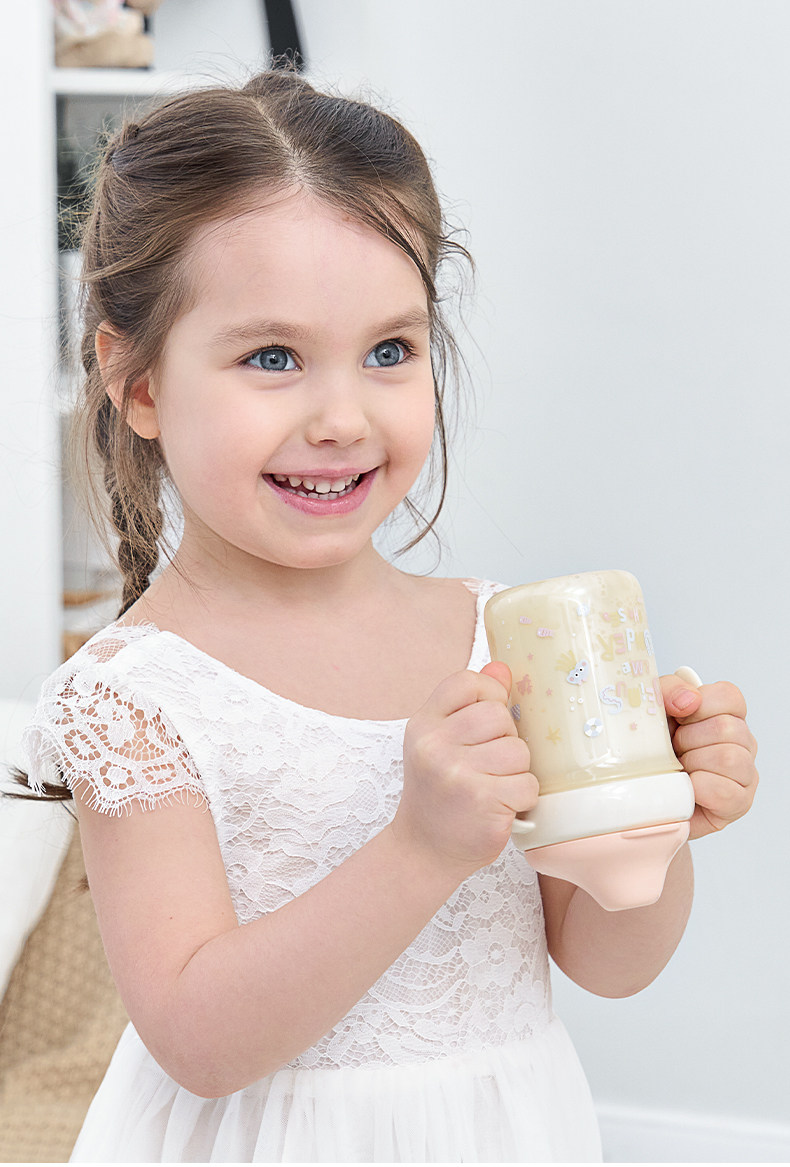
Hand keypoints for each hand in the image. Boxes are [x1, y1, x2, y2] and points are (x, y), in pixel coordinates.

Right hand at [395, 662, 537, 874]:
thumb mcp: (441, 741)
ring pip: (519, 750)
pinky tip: (500, 806)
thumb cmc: (439, 791)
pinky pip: (528, 784)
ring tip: (493, 786)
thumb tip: (502, 667)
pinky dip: (522, 798)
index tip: (484, 724)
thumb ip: (469, 703)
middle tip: (487, 764)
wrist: (424, 849)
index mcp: (423, 724)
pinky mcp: (483, 801)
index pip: (468, 683)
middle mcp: (434, 745)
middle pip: (499, 715)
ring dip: (516, 771)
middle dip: (505, 739)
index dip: (488, 696)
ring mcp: (457, 774)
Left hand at [661, 676, 758, 839]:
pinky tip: (687, 789)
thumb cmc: (647, 752)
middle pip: (728, 728)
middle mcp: (741, 741)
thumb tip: (690, 700)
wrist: (639, 795)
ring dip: (693, 764)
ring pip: (730, 758)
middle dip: (689, 739)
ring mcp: (743, 773)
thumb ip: (668, 690)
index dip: (700, 706)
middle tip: (673, 751)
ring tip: (678, 771)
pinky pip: (726, 792)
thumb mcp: (650, 710)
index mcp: (723, 714)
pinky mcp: (738, 804)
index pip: (729, 696)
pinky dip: (699, 789)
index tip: (678, 718)